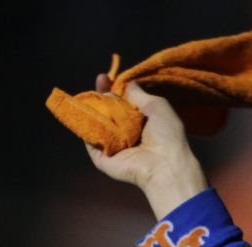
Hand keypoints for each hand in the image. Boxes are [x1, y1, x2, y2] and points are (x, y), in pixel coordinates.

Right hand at [86, 81, 208, 219]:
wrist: (164, 164)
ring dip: (92, 107)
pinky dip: (85, 125)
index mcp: (139, 122)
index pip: (120, 103)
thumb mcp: (157, 106)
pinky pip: (89, 138)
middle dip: (101, 94)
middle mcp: (125, 134)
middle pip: (106, 110)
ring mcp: (112, 146)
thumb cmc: (166, 135)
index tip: (105, 76)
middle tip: (100, 79)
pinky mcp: (101, 158)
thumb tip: (128, 82)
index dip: (112, 89)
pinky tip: (85, 110)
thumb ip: (139, 94)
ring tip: (93, 93)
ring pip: (96, 122)